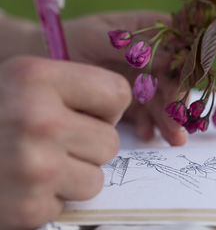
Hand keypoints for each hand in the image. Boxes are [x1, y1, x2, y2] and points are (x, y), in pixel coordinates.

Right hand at [0, 56, 130, 228]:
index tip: (84, 112)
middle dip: (87, 145)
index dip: (106, 107)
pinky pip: (70, 204)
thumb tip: (125, 103)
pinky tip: (21, 186)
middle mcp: (37, 119)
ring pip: (97, 178)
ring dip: (72, 175)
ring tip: (35, 164)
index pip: (118, 93)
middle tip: (50, 142)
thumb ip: (73, 88)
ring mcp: (33, 168)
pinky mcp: (28, 207)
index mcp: (37, 77)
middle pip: (110, 141)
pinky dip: (51, 199)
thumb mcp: (24, 83)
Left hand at [62, 11, 186, 145]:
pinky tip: (145, 133)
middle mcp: (153, 56)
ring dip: (170, 118)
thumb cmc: (74, 39)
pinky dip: (149, 124)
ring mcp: (145, 78)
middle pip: (175, 79)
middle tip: (178, 123)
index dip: (186, 68)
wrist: (48, 59)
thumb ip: (135, 47)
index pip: (180, 48)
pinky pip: (147, 113)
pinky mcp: (134, 99)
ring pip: (164, 99)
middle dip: (178, 101)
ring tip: (173, 138)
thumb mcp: (102, 37)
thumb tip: (172, 58)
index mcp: (151, 31)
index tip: (183, 88)